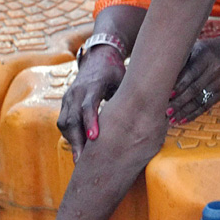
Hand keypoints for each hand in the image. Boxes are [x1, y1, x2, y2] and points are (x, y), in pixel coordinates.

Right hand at [58, 45, 125, 159]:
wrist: (97, 58)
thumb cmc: (115, 72)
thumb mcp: (123, 79)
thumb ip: (131, 95)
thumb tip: (156, 110)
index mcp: (92, 85)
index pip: (88, 106)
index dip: (91, 122)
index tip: (95, 139)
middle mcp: (76, 92)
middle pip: (72, 119)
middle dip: (77, 141)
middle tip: (83, 161)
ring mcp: (68, 97)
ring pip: (65, 123)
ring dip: (72, 141)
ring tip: (81, 160)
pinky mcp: (65, 103)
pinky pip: (64, 123)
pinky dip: (70, 136)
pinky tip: (79, 149)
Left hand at [167, 37, 219, 124]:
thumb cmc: (204, 51)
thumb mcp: (195, 49)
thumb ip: (182, 61)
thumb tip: (159, 76)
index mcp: (206, 56)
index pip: (191, 73)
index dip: (179, 85)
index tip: (166, 95)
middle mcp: (215, 70)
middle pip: (195, 89)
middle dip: (179, 102)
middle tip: (165, 111)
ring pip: (200, 100)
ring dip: (184, 112)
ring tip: (171, 120)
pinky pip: (206, 106)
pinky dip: (193, 114)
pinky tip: (182, 120)